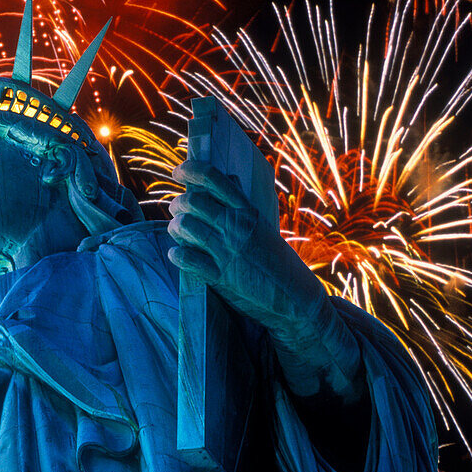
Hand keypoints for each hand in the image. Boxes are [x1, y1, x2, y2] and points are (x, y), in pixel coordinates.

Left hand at [167, 160, 364, 404]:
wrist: (296, 301)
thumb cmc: (280, 263)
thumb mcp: (265, 229)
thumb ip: (244, 206)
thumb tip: (229, 179)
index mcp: (249, 212)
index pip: (214, 179)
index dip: (191, 170)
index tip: (179, 173)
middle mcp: (237, 228)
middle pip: (193, 202)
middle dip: (178, 204)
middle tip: (177, 210)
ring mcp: (227, 252)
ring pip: (185, 227)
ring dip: (175, 227)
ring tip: (178, 232)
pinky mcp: (220, 277)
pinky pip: (185, 258)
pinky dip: (176, 253)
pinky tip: (178, 254)